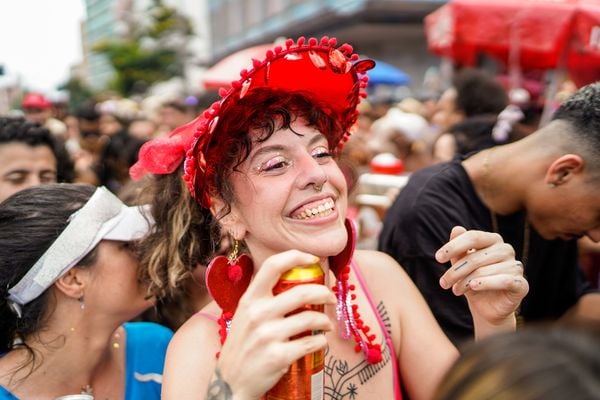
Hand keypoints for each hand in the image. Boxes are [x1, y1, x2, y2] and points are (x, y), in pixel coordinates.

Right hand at [216, 250, 335, 399]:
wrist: (230, 382)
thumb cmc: (242, 345)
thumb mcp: (245, 315)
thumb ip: (264, 298)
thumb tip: (294, 282)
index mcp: (250, 299)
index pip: (272, 266)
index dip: (295, 256)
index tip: (313, 259)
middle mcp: (258, 314)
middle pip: (302, 292)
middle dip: (324, 293)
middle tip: (330, 297)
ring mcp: (268, 336)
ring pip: (311, 319)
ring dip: (326, 321)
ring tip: (327, 325)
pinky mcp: (279, 356)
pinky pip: (311, 343)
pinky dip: (321, 342)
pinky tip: (320, 342)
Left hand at [436, 226, 528, 336]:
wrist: (487, 308)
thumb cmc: (472, 281)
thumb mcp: (461, 265)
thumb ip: (458, 248)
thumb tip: (456, 229)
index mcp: (493, 240)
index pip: (473, 237)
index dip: (453, 246)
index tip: (438, 258)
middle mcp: (506, 250)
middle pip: (475, 257)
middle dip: (455, 271)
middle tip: (443, 283)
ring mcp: (516, 266)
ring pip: (484, 270)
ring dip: (465, 282)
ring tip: (455, 291)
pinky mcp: (521, 284)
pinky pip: (503, 281)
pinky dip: (486, 283)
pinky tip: (473, 287)